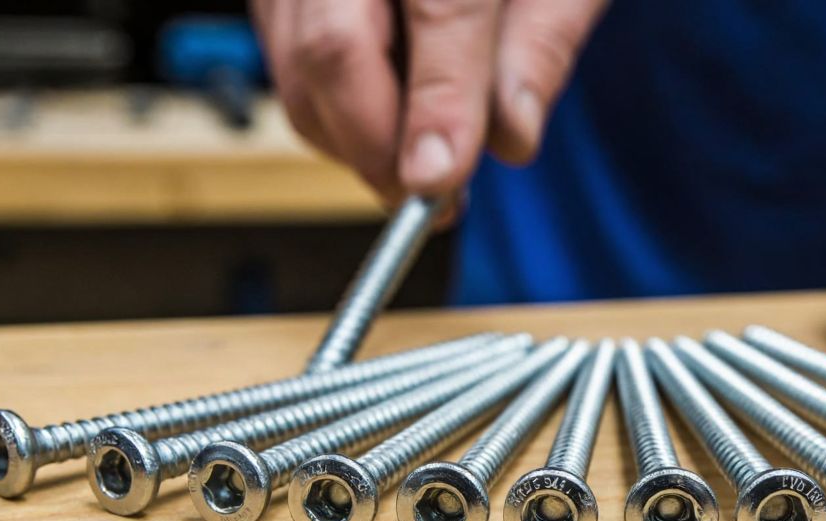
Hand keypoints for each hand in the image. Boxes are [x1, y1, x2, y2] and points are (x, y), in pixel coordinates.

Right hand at [253, 0, 608, 203]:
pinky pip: (284, 55)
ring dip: (352, 139)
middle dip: (378, 147)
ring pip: (295, 66)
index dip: (436, 111)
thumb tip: (512, 136)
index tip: (441, 185)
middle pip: (333, 51)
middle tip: (433, 197)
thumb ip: (542, 41)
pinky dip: (329, 107)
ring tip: (417, 166)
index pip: (439, 14)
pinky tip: (386, 120)